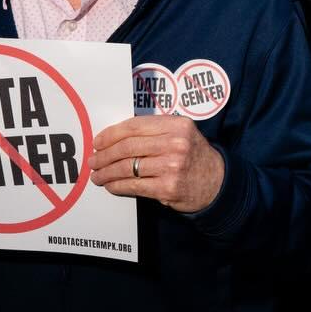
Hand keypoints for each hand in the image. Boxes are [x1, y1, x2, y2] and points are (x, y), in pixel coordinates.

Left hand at [88, 115, 225, 212]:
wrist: (217, 182)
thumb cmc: (193, 156)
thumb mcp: (181, 134)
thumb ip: (155, 131)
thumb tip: (115, 137)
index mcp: (176, 124)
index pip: (135, 126)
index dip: (111, 134)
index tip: (97, 141)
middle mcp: (175, 143)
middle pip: (128, 147)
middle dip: (105, 155)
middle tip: (93, 161)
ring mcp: (172, 166)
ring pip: (128, 167)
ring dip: (107, 172)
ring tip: (97, 175)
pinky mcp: (168, 187)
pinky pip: (134, 185)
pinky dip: (118, 186)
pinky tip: (111, 185)